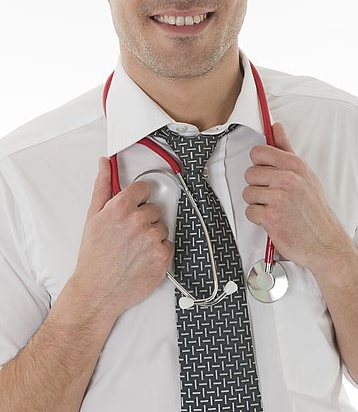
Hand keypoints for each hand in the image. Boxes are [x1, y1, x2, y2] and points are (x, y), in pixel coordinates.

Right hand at [73, 157, 173, 319]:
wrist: (97, 290)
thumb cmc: (93, 256)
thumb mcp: (93, 216)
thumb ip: (102, 185)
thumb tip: (105, 163)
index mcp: (122, 207)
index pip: (144, 188)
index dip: (138, 198)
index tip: (133, 207)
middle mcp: (139, 220)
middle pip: (154, 208)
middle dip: (144, 219)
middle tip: (128, 234)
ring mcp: (152, 239)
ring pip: (162, 227)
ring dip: (152, 235)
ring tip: (134, 248)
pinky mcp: (163, 257)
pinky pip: (168, 245)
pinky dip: (159, 251)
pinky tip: (143, 257)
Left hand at [243, 123, 354, 274]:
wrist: (325, 242)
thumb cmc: (314, 208)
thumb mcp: (305, 174)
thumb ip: (286, 149)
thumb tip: (275, 126)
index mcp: (295, 165)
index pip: (259, 152)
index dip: (259, 163)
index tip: (266, 172)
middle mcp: (288, 179)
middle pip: (250, 173)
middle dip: (259, 186)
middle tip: (274, 195)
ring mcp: (279, 198)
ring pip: (248, 193)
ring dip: (258, 203)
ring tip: (275, 208)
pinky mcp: (271, 218)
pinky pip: (250, 211)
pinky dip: (258, 218)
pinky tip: (273, 220)